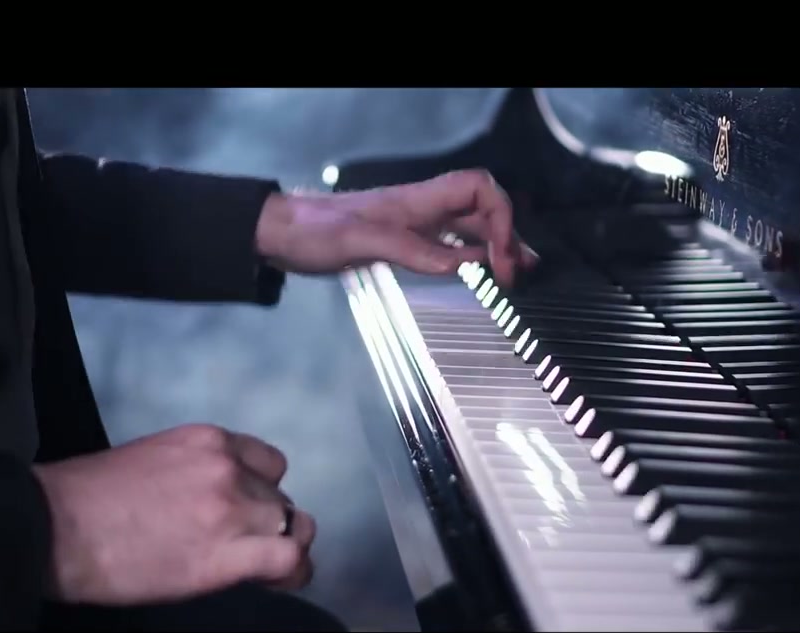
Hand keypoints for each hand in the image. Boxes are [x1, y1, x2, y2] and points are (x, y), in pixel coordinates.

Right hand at [33, 424, 315, 605]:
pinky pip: (287, 559)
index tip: (250, 512)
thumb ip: (194, 471)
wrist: (55, 526)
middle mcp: (226, 469)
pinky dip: (292, 572)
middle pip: (279, 498)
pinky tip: (278, 581)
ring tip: (267, 570)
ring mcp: (229, 510)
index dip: (263, 492)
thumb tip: (208, 500)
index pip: (269, 463)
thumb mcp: (152, 459)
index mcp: (207, 441)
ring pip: (291, 528)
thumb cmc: (85, 498)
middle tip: (245, 548)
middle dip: (266, 525)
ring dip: (283, 548)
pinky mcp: (224, 556)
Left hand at [255, 169, 539, 286]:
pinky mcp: (404, 242)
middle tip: (518, 275)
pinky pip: (450, 246)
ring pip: (470, 229)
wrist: (281, 234)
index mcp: (418, 200)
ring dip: (496, 248)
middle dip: (508, 237)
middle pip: (482, 209)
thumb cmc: (315, 231)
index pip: (479, 191)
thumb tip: (461, 266)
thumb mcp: (362, 241)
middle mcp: (423, 208)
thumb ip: (411, 250)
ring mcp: (415, 225)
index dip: (501, 219)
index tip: (501, 259)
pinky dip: (472, 259)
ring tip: (517, 273)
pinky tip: (480, 275)